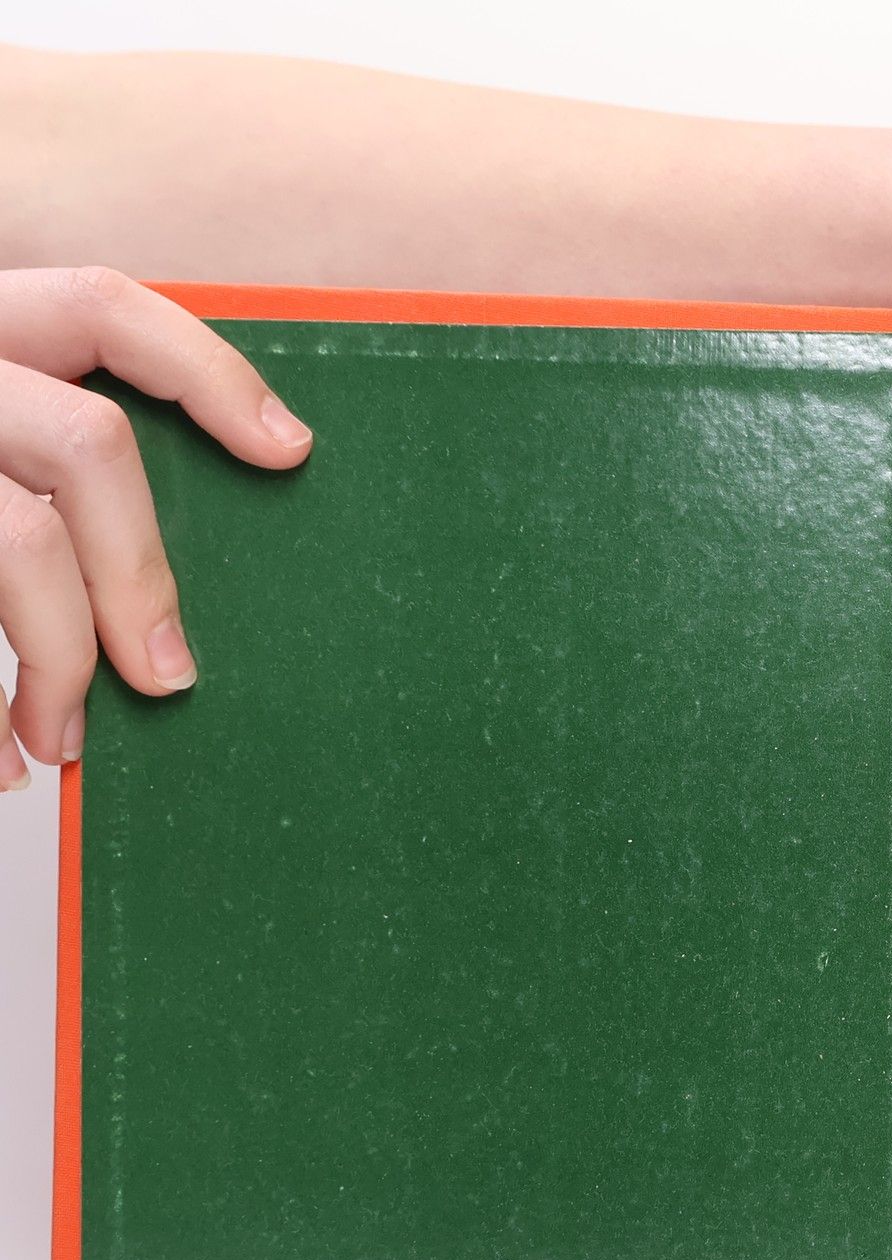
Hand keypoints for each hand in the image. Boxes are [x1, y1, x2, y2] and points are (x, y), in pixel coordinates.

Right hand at [0, 266, 311, 790]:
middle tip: (170, 678)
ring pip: (15, 539)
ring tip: (62, 742)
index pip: (106, 309)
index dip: (210, 372)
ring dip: (56, 657)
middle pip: (88, 446)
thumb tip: (155, 605)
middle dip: (140, 575)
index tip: (290, 453)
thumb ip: (40, 451)